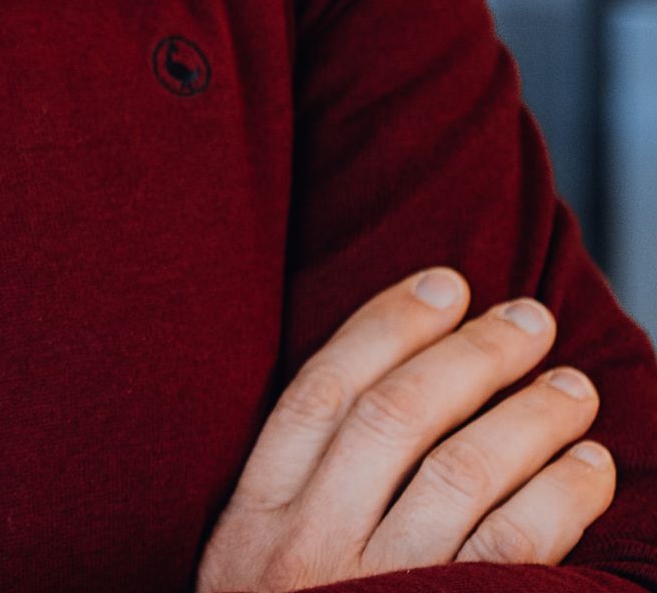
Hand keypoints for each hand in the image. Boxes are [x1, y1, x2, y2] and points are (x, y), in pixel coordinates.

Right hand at [197, 268, 615, 585]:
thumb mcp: (257, 575)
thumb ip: (303, 498)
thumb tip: (398, 394)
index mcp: (252, 522)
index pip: (321, 390)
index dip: (387, 324)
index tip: (444, 280)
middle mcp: (305, 553)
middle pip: (397, 418)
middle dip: (471, 354)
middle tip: (529, 316)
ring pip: (461, 474)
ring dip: (529, 418)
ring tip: (573, 388)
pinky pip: (512, 552)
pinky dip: (559, 499)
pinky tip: (590, 470)